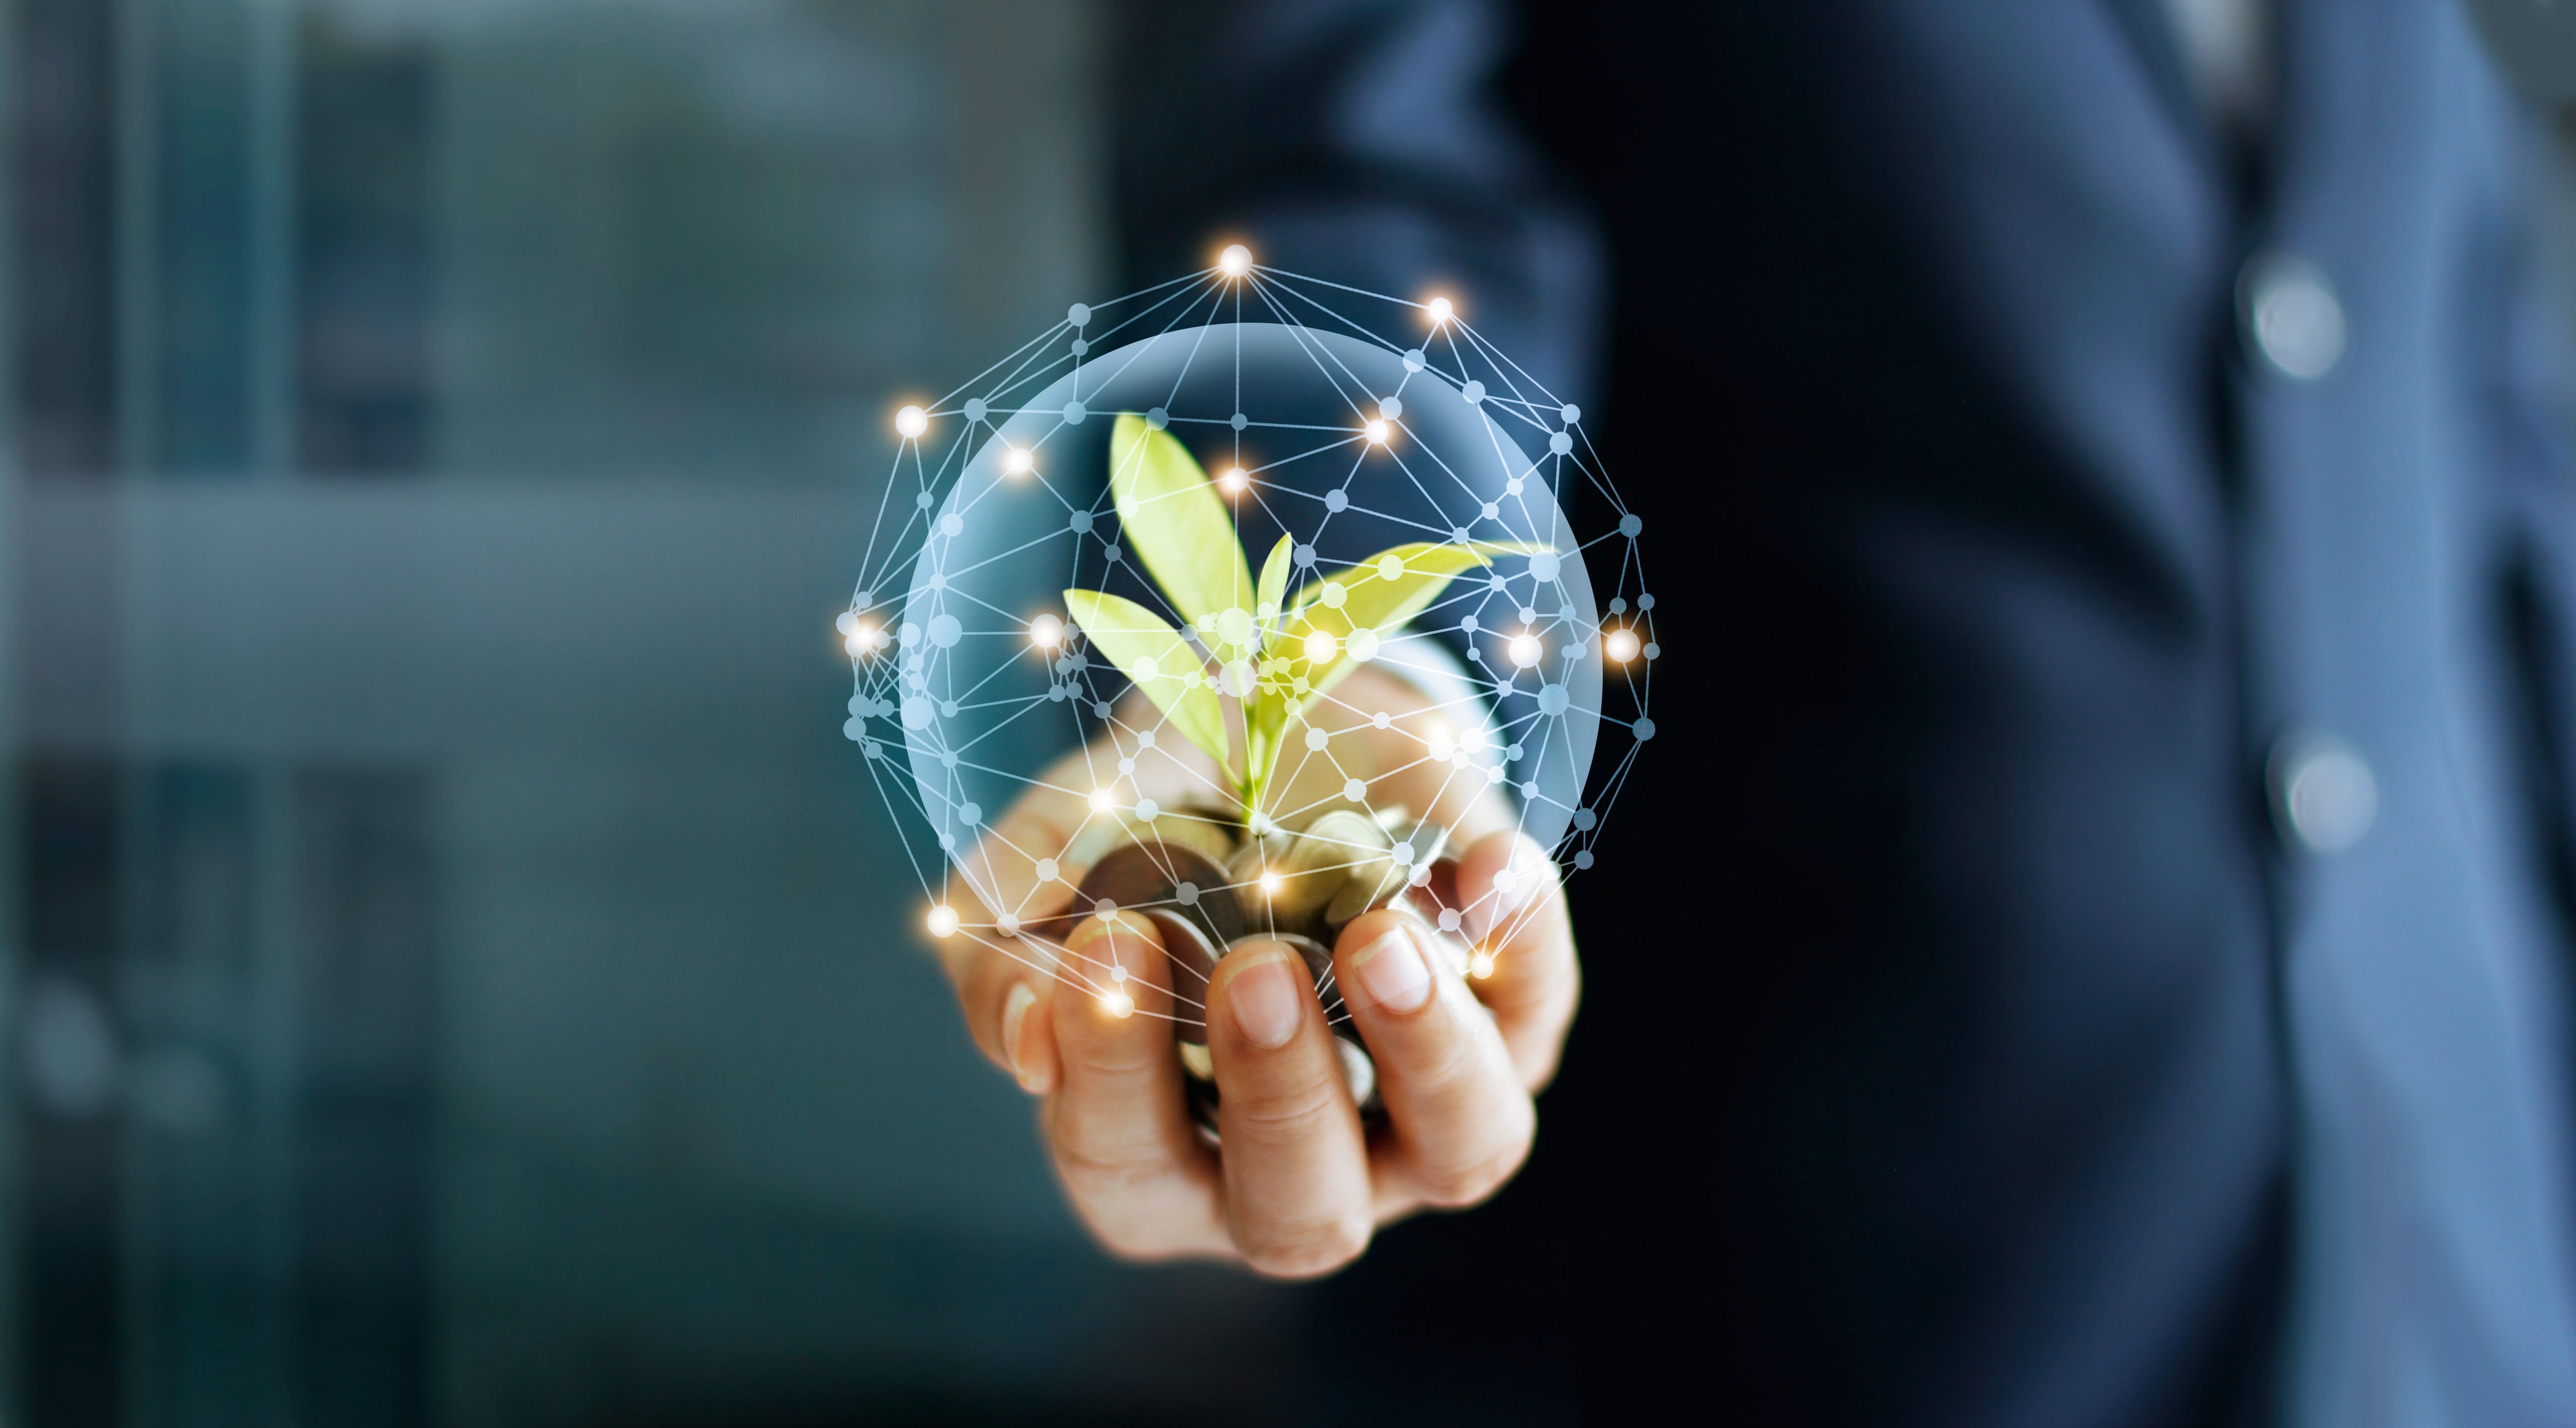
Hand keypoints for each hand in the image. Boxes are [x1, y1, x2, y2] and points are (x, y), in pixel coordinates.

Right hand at [932, 666, 1581, 1276]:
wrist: (1271, 740)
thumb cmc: (1143, 830)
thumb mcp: (1052, 860)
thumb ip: (1004, 944)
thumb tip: (1027, 1042)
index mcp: (1161, 1154)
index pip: (1128, 1171)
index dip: (1110, 1084)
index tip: (1095, 958)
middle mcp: (1298, 1165)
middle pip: (1303, 1216)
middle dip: (1281, 1099)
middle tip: (1252, 972)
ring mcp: (1419, 1112)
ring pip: (1462, 1148)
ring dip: (1426, 1049)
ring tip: (1381, 937)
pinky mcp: (1514, 1025)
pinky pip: (1539, 1010)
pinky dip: (1523, 939)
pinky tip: (1482, 860)